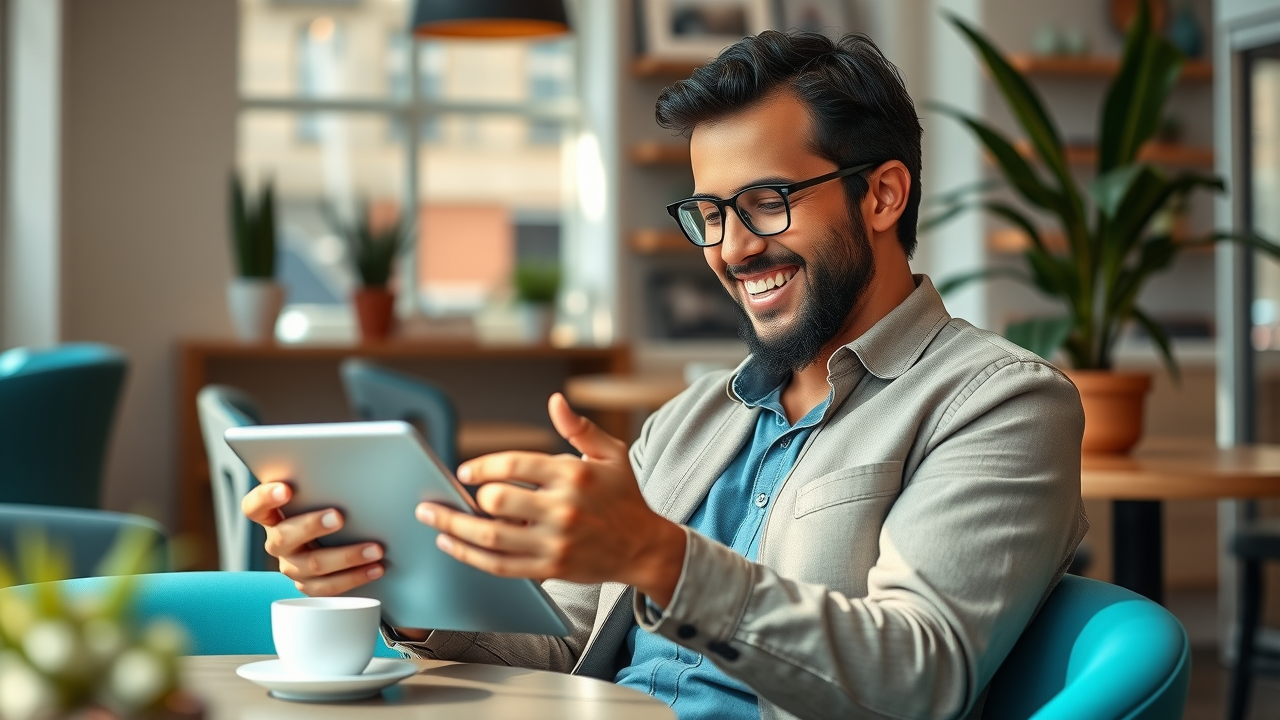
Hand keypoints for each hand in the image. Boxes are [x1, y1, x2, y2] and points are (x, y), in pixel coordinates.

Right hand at [241, 481, 384, 595]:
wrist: (341, 540)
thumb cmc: (330, 505)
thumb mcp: (322, 493)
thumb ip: (325, 481)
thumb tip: (353, 458)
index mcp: (273, 515)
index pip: (255, 506)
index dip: (266, 498)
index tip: (286, 488)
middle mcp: (278, 542)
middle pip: (284, 537)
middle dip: (312, 525)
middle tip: (339, 516)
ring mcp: (292, 566)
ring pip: (312, 565)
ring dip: (347, 556)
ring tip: (375, 548)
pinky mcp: (310, 585)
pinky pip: (328, 587)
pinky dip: (356, 577)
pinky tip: (376, 567)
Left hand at [416, 393, 686, 605]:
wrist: (644, 547)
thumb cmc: (624, 496)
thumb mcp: (611, 453)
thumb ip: (579, 427)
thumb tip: (555, 401)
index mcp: (574, 474)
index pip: (515, 465)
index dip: (482, 466)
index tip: (464, 471)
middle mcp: (563, 508)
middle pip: (497, 501)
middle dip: (466, 497)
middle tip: (443, 494)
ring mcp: (556, 541)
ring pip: (491, 537)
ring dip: (454, 527)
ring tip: (431, 517)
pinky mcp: (551, 568)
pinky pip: (500, 565)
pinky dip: (469, 556)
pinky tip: (451, 544)